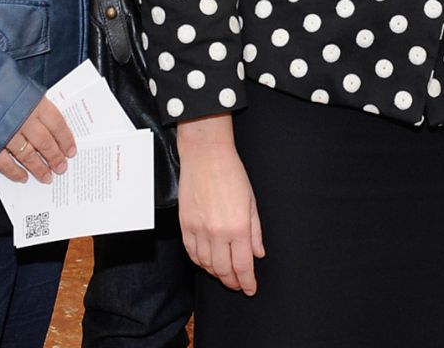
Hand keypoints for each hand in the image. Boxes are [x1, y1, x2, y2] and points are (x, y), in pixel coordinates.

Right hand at [0, 97, 76, 183]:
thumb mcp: (17, 83)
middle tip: (61, 168)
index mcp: (33, 101)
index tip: (71, 151)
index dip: (65, 139)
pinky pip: (5, 163)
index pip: (57, 123)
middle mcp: (23, 118)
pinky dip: (14, 172)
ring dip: (38, 168)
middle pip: (45, 142)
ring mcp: (6, 133)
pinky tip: (22, 177)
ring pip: (28, 155)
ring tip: (46, 177)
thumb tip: (45, 119)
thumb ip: (31, 101)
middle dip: (54, 157)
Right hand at [176, 115, 264, 295]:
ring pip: (206, 264)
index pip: (243, 266)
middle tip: (239, 285)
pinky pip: (191, 252)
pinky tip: (206, 263)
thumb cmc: (231, 173)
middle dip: (232, 282)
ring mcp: (199, 229)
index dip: (247, 282)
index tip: (250, 288)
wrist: (206, 155)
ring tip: (224, 275)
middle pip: (224, 270)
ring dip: (216, 274)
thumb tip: (258, 253)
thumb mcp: (252, 202)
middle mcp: (217, 232)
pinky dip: (199, 262)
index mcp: (238, 227)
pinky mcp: (185, 224)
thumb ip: (255, 231)